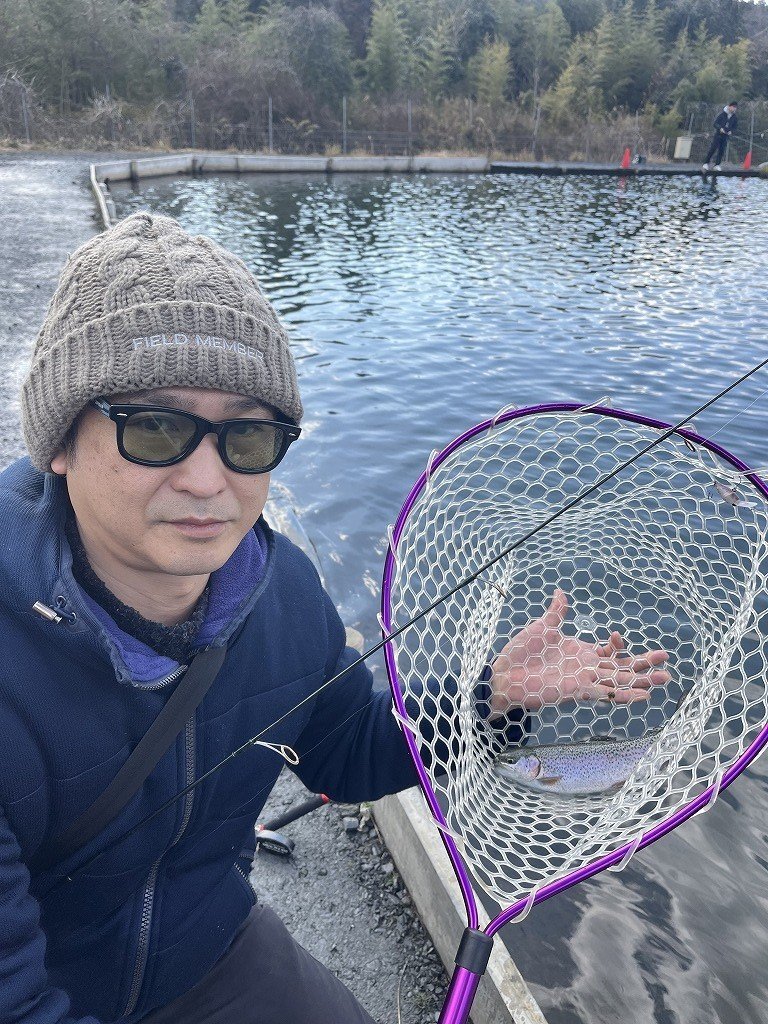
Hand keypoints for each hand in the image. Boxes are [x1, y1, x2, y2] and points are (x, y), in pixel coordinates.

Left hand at [489, 589, 670, 714]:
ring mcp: (584, 681)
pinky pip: (605, 694)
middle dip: (644, 664)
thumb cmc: (521, 653)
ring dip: (641, 681)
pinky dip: (623, 695)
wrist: (504, 673)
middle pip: (622, 667)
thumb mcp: (542, 627)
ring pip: (619, 681)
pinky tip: (642, 695)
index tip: (616, 635)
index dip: (618, 645)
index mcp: (581, 653)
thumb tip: (561, 592)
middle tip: (666, 661)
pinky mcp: (577, 691)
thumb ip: (556, 612)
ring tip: (664, 679)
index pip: (609, 652)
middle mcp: (587, 668)